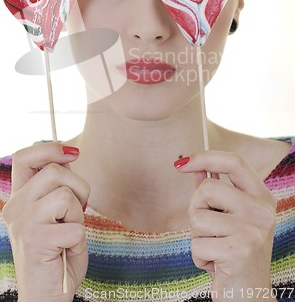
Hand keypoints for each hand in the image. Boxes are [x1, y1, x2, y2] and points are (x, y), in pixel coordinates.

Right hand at [3, 142, 89, 301]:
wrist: (47, 297)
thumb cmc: (58, 254)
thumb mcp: (58, 214)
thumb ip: (58, 187)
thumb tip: (69, 155)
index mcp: (19, 198)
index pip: (24, 157)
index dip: (49, 148)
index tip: (73, 153)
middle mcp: (15, 207)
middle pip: (55, 172)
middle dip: (80, 187)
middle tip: (77, 212)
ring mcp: (22, 223)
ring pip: (66, 195)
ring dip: (78, 215)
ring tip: (69, 234)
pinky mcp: (34, 240)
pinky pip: (74, 226)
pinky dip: (79, 240)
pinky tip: (66, 251)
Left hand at [175, 151, 276, 300]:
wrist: (249, 297)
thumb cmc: (234, 252)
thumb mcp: (229, 218)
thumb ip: (214, 191)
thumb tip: (194, 166)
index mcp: (261, 197)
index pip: (234, 162)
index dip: (205, 157)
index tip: (181, 163)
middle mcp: (262, 211)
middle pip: (208, 188)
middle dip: (196, 208)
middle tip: (209, 231)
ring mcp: (253, 231)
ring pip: (198, 217)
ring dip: (197, 237)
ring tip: (215, 249)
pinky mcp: (239, 252)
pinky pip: (197, 244)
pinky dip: (199, 257)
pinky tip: (215, 266)